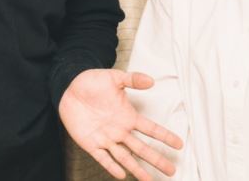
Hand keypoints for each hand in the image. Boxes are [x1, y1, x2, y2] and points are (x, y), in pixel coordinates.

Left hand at [59, 69, 182, 180]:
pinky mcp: (91, 143)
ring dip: (138, 169)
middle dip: (157, 159)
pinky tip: (121, 175)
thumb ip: (133, 79)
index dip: (165, 136)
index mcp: (128, 116)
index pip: (151, 129)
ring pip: (126, 158)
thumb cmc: (92, 82)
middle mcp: (120, 130)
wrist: (69, 88)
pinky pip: (103, 158)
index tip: (179, 144)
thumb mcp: (114, 78)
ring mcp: (106, 138)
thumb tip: (151, 80)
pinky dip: (112, 166)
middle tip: (171, 170)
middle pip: (142, 148)